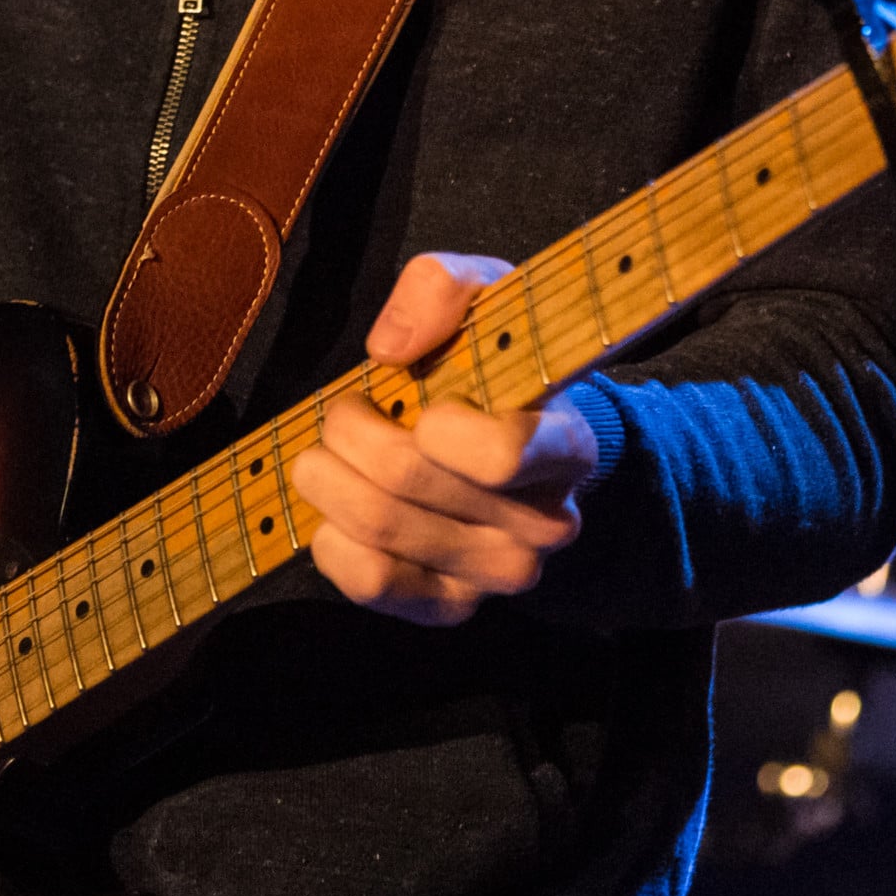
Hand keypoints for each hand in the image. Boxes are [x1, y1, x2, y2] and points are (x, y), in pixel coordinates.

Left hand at [296, 252, 599, 627]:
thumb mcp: (483, 296)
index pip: (500, 455)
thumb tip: (390, 349)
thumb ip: (440, 289)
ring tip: (334, 453)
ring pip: (377, 527)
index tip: (421, 400)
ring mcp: (498, 574)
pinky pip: (366, 580)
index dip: (437, 423)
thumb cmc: (495, 365)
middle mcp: (543, 524)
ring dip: (329, 477)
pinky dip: (332, 537)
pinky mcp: (450, 607)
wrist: (515, 445)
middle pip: (406, 480)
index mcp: (566, 448)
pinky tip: (344, 508)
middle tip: (348, 411)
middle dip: (349, 430)